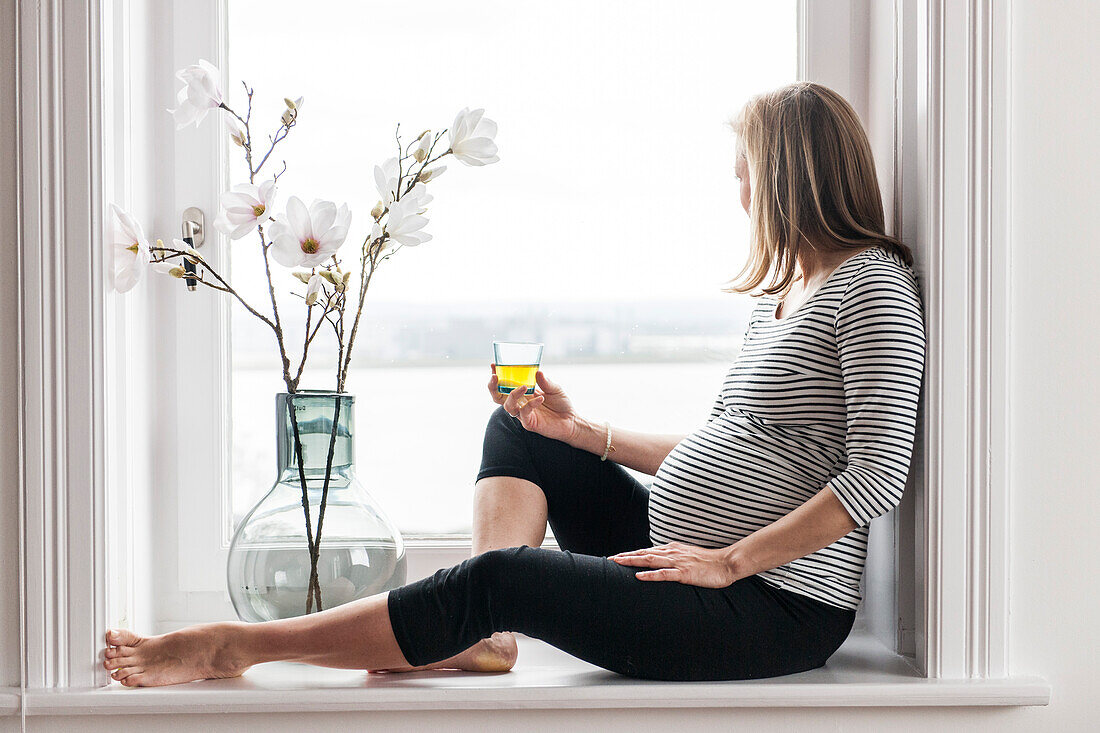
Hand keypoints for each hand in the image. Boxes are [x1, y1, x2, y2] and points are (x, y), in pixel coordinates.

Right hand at [488, 366, 579, 443]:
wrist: (571, 421)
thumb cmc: (561, 404)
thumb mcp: (555, 388)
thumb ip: (545, 381)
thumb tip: (537, 371)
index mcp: (523, 393)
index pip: (505, 385)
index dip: (497, 376)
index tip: (493, 365)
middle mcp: (520, 403)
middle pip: (498, 397)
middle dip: (493, 387)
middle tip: (495, 377)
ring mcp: (523, 414)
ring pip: (507, 406)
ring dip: (513, 394)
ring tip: (524, 386)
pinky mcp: (529, 423)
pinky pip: (524, 413)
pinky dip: (530, 404)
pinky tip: (541, 398)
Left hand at [609, 541, 739, 588]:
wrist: (726, 564)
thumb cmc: (709, 562)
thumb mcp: (688, 556)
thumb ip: (674, 557)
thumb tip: (662, 561)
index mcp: (673, 549)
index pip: (647, 551)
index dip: (631, 553)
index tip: (617, 557)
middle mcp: (672, 553)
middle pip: (644, 553)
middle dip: (626, 556)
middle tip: (610, 560)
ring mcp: (678, 562)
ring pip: (650, 560)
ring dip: (632, 561)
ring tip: (618, 563)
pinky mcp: (684, 573)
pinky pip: (664, 574)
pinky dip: (650, 575)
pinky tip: (639, 576)